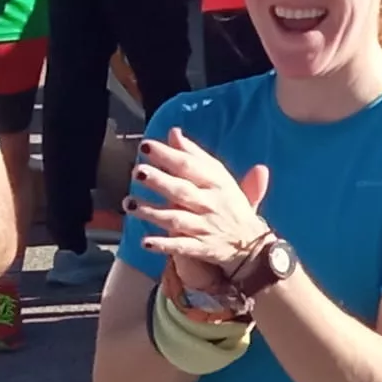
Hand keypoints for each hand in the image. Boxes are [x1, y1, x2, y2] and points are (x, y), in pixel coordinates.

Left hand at [127, 128, 274, 275]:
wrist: (252, 244)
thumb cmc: (231, 205)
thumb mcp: (220, 177)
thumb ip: (196, 155)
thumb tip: (174, 133)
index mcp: (217, 182)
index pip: (190, 165)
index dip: (167, 155)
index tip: (146, 146)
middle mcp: (211, 203)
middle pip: (182, 190)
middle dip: (159, 180)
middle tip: (137, 172)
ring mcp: (205, 227)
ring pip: (176, 218)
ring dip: (152, 212)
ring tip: (129, 204)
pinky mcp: (201, 248)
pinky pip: (181, 247)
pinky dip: (164, 245)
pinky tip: (145, 242)